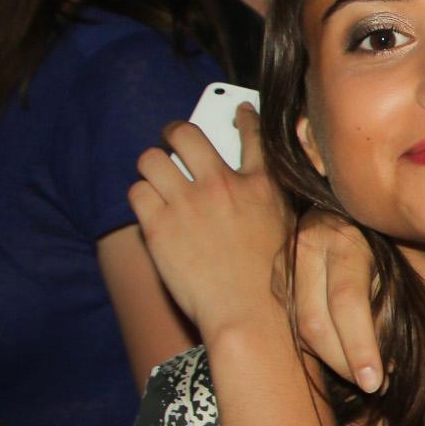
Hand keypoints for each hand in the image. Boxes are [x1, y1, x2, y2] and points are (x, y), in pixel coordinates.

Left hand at [130, 103, 289, 341]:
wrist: (249, 315)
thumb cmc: (273, 281)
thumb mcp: (288, 227)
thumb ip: (271, 197)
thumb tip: (253, 180)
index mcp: (261, 184)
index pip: (252, 132)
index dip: (241, 115)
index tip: (235, 110)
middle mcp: (222, 185)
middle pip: (186, 133)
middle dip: (175, 132)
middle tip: (173, 142)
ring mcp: (188, 204)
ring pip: (151, 159)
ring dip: (152, 166)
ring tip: (156, 178)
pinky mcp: (159, 227)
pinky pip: (136, 192)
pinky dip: (141, 197)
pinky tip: (150, 208)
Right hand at [293, 208, 385, 392]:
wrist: (348, 215)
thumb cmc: (383, 245)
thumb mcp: (393, 268)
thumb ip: (387, 309)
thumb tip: (386, 369)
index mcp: (345, 236)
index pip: (347, 301)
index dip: (360, 347)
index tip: (375, 382)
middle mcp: (308, 245)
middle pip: (314, 321)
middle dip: (342, 362)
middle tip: (370, 385)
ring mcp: (284, 261)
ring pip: (298, 328)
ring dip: (329, 359)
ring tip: (360, 372)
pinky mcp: (275, 276)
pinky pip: (291, 324)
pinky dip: (315, 346)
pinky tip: (340, 353)